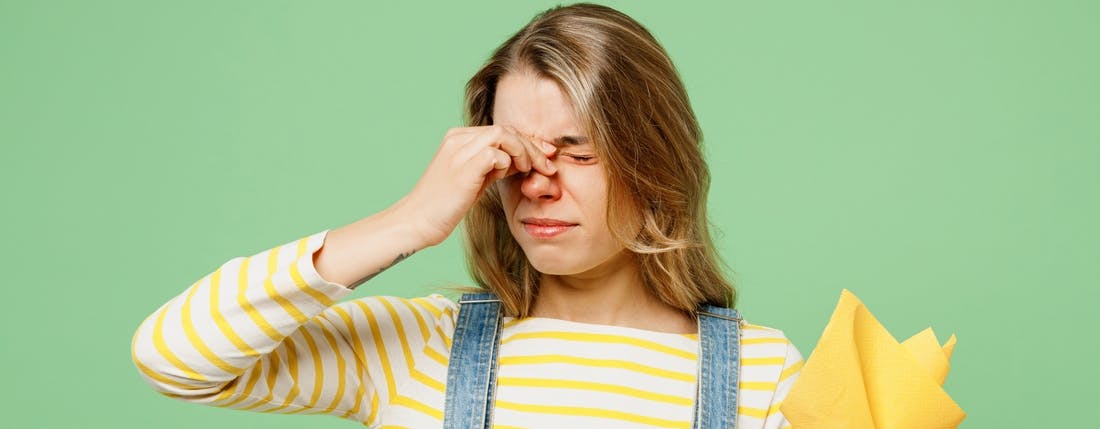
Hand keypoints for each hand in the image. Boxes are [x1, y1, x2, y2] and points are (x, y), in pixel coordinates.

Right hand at [393, 125, 557, 246]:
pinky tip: (512, 176)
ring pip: (504, 135)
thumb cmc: (445, 205)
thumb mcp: (475, 180)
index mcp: (458, 137)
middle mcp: (458, 138)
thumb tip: (522, 160)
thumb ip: (494, 166)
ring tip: (533, 170)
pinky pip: (497, 153)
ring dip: (525, 152)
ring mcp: (459, 150)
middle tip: (548, 164)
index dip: (528, 141)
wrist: (417, 221)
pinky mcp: (463, 166)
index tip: (546, 155)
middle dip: (533, 145)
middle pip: (507, 129)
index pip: (502, 129)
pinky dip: (509, 164)